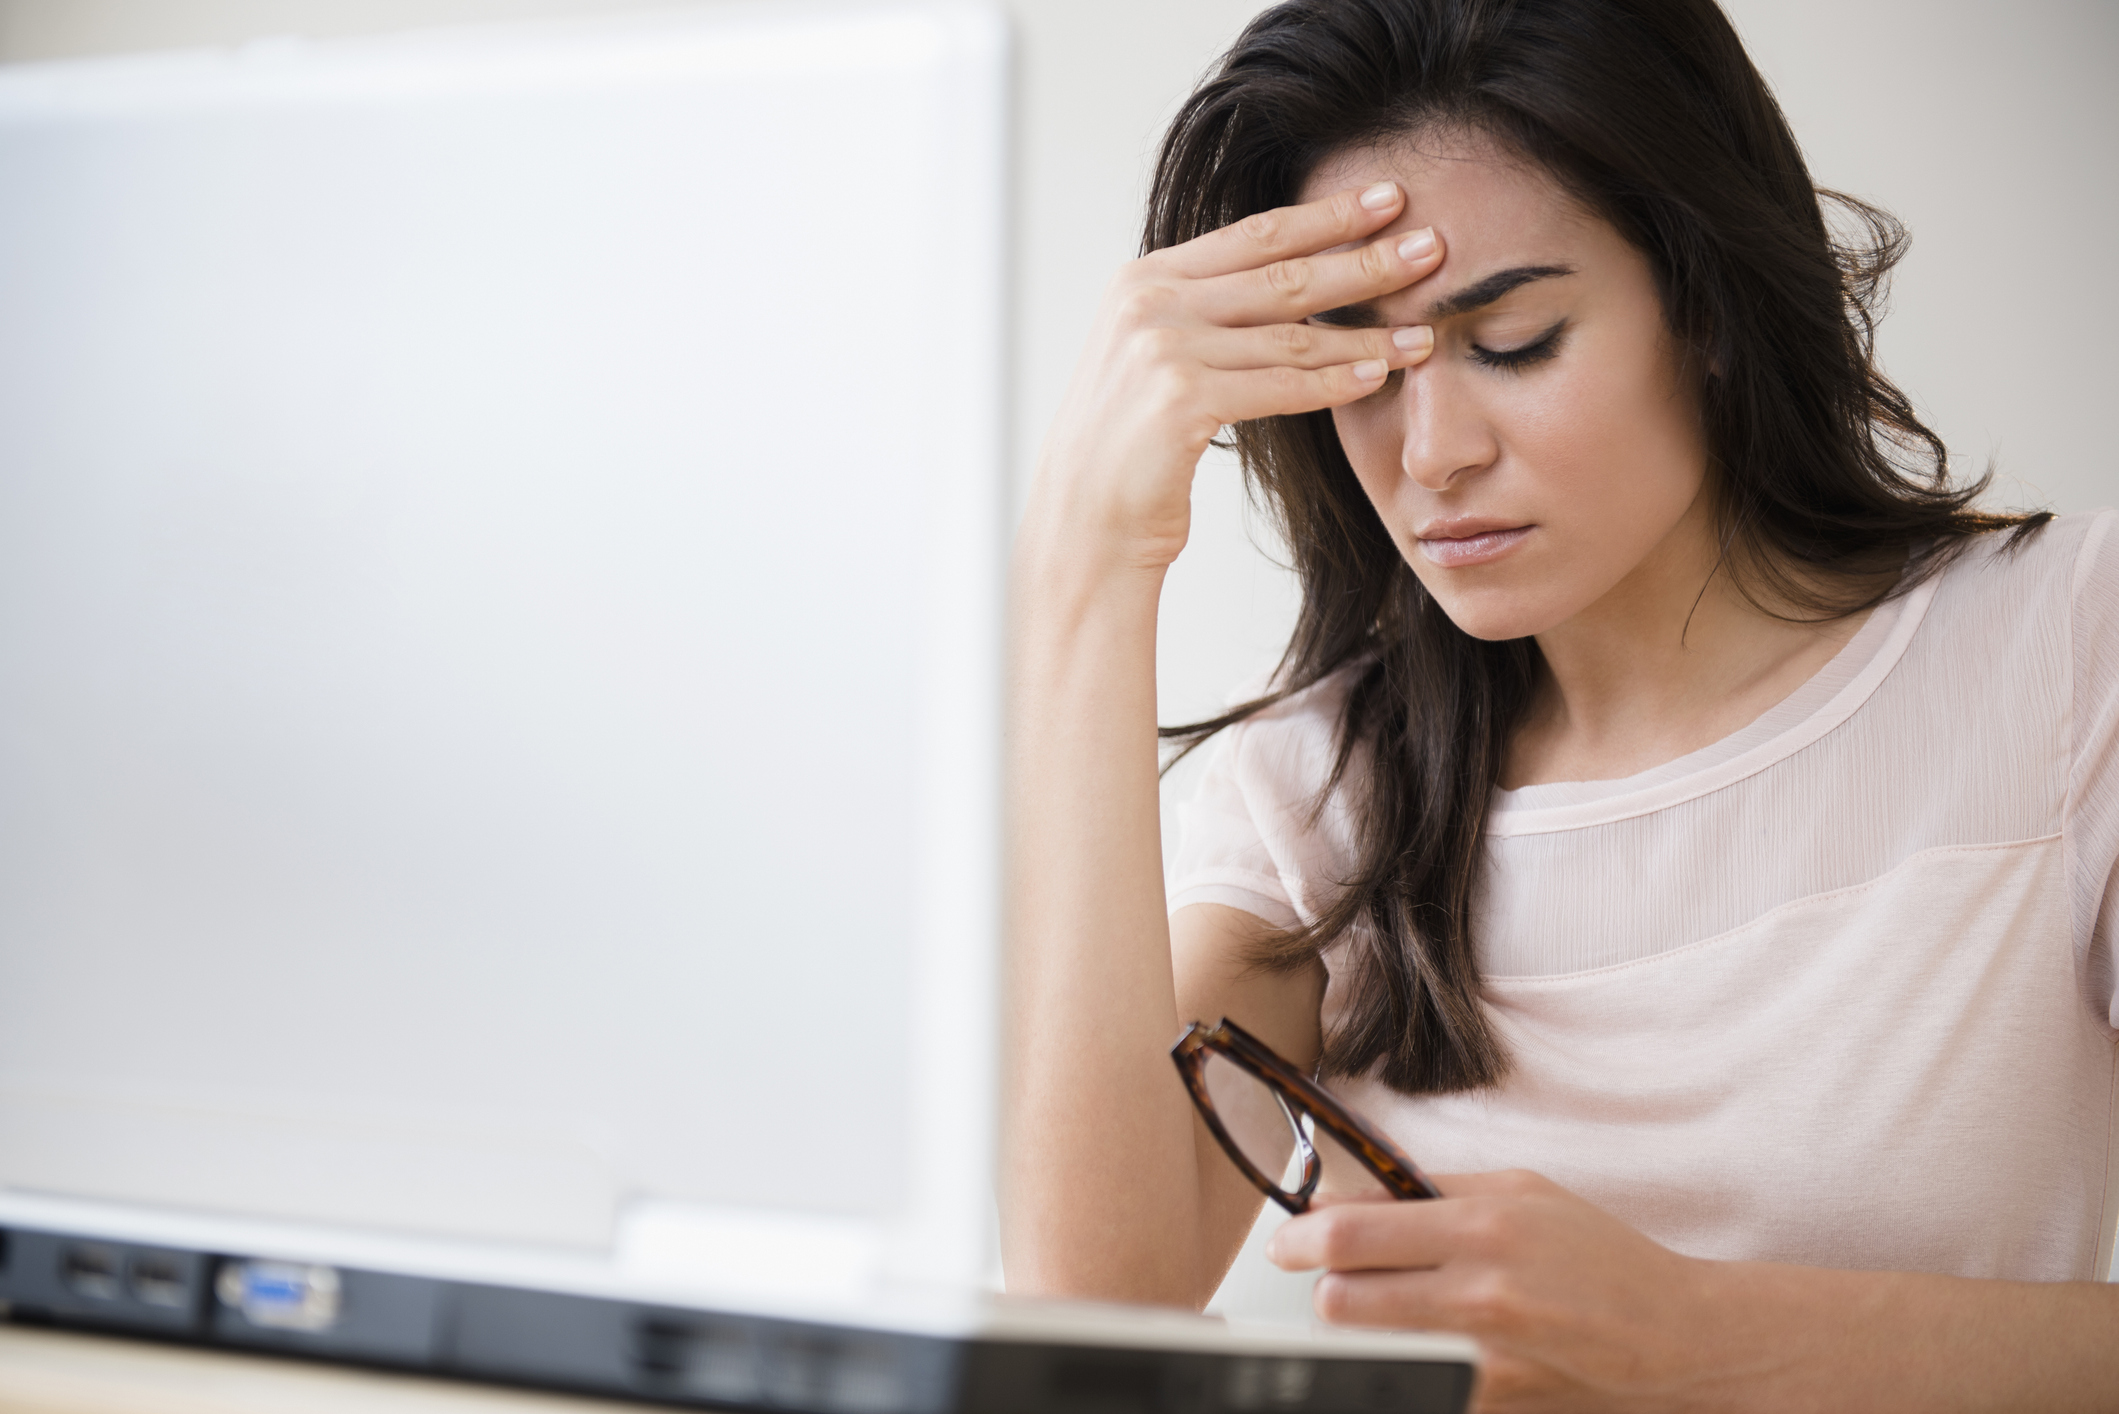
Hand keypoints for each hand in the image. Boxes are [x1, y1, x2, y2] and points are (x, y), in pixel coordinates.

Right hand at [1026, 181, 1443, 574]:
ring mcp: (1163, 347)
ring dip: (1367, 333)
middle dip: (1366, 258)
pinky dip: (1336, 381)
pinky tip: (1380, 375)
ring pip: (1292, 334)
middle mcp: (1151, 301)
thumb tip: (1289, 285)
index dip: (1327, 215)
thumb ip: (1204, 314)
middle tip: (1433, 245)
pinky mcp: (1181, 397)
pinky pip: (1281, 385)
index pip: (1254, 235)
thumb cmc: (1129, 449)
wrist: (1083, 520)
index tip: (1387, 199)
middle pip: (1283, 273)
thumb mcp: (1155, 358)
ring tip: (1424, 332)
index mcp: (1146, 279)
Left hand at [1267, 1170, 1734, 1413]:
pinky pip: (1417, 1382)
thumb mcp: (1522, 1192)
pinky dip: (1410, 1365)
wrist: (1676, 1338)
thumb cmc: (1599, 1256)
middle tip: (1334, 1280)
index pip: (1353, 1233)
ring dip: (1364, 1330)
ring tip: (1392, 1311)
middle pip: (1343, 1301)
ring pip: (1370, 1349)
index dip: (1301, 1236)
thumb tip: (1351, 1194)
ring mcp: (1484, 1362)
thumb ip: (1434, 1192)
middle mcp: (1479, 1296)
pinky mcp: (1490, 1406)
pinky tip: (1436, 1347)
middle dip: (1325, 1288)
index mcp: (1483, 1228)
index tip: (1286, 1240)